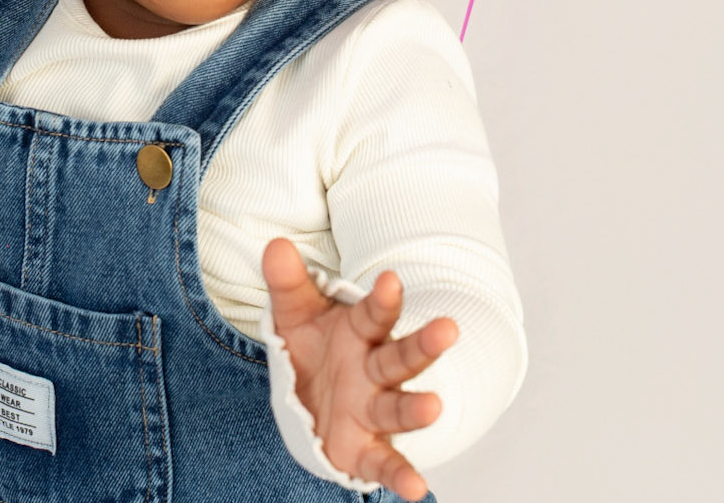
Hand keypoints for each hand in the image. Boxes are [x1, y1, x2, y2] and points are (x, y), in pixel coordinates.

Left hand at [262, 237, 458, 500]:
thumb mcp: (293, 312)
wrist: (307, 396)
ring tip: (434, 405)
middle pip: (400, 358)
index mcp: (361, 333)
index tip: (388, 280)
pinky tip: (417, 491)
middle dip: (422, 344)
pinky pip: (385, 464)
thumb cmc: (311, 347)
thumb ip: (287, 282)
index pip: (375, 314)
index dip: (382, 298)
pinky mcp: (365, 450)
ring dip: (416, 408)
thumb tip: (275, 245)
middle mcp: (374, 372)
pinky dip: (401, 477)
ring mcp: (372, 411)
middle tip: (448, 328)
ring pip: (397, 408)